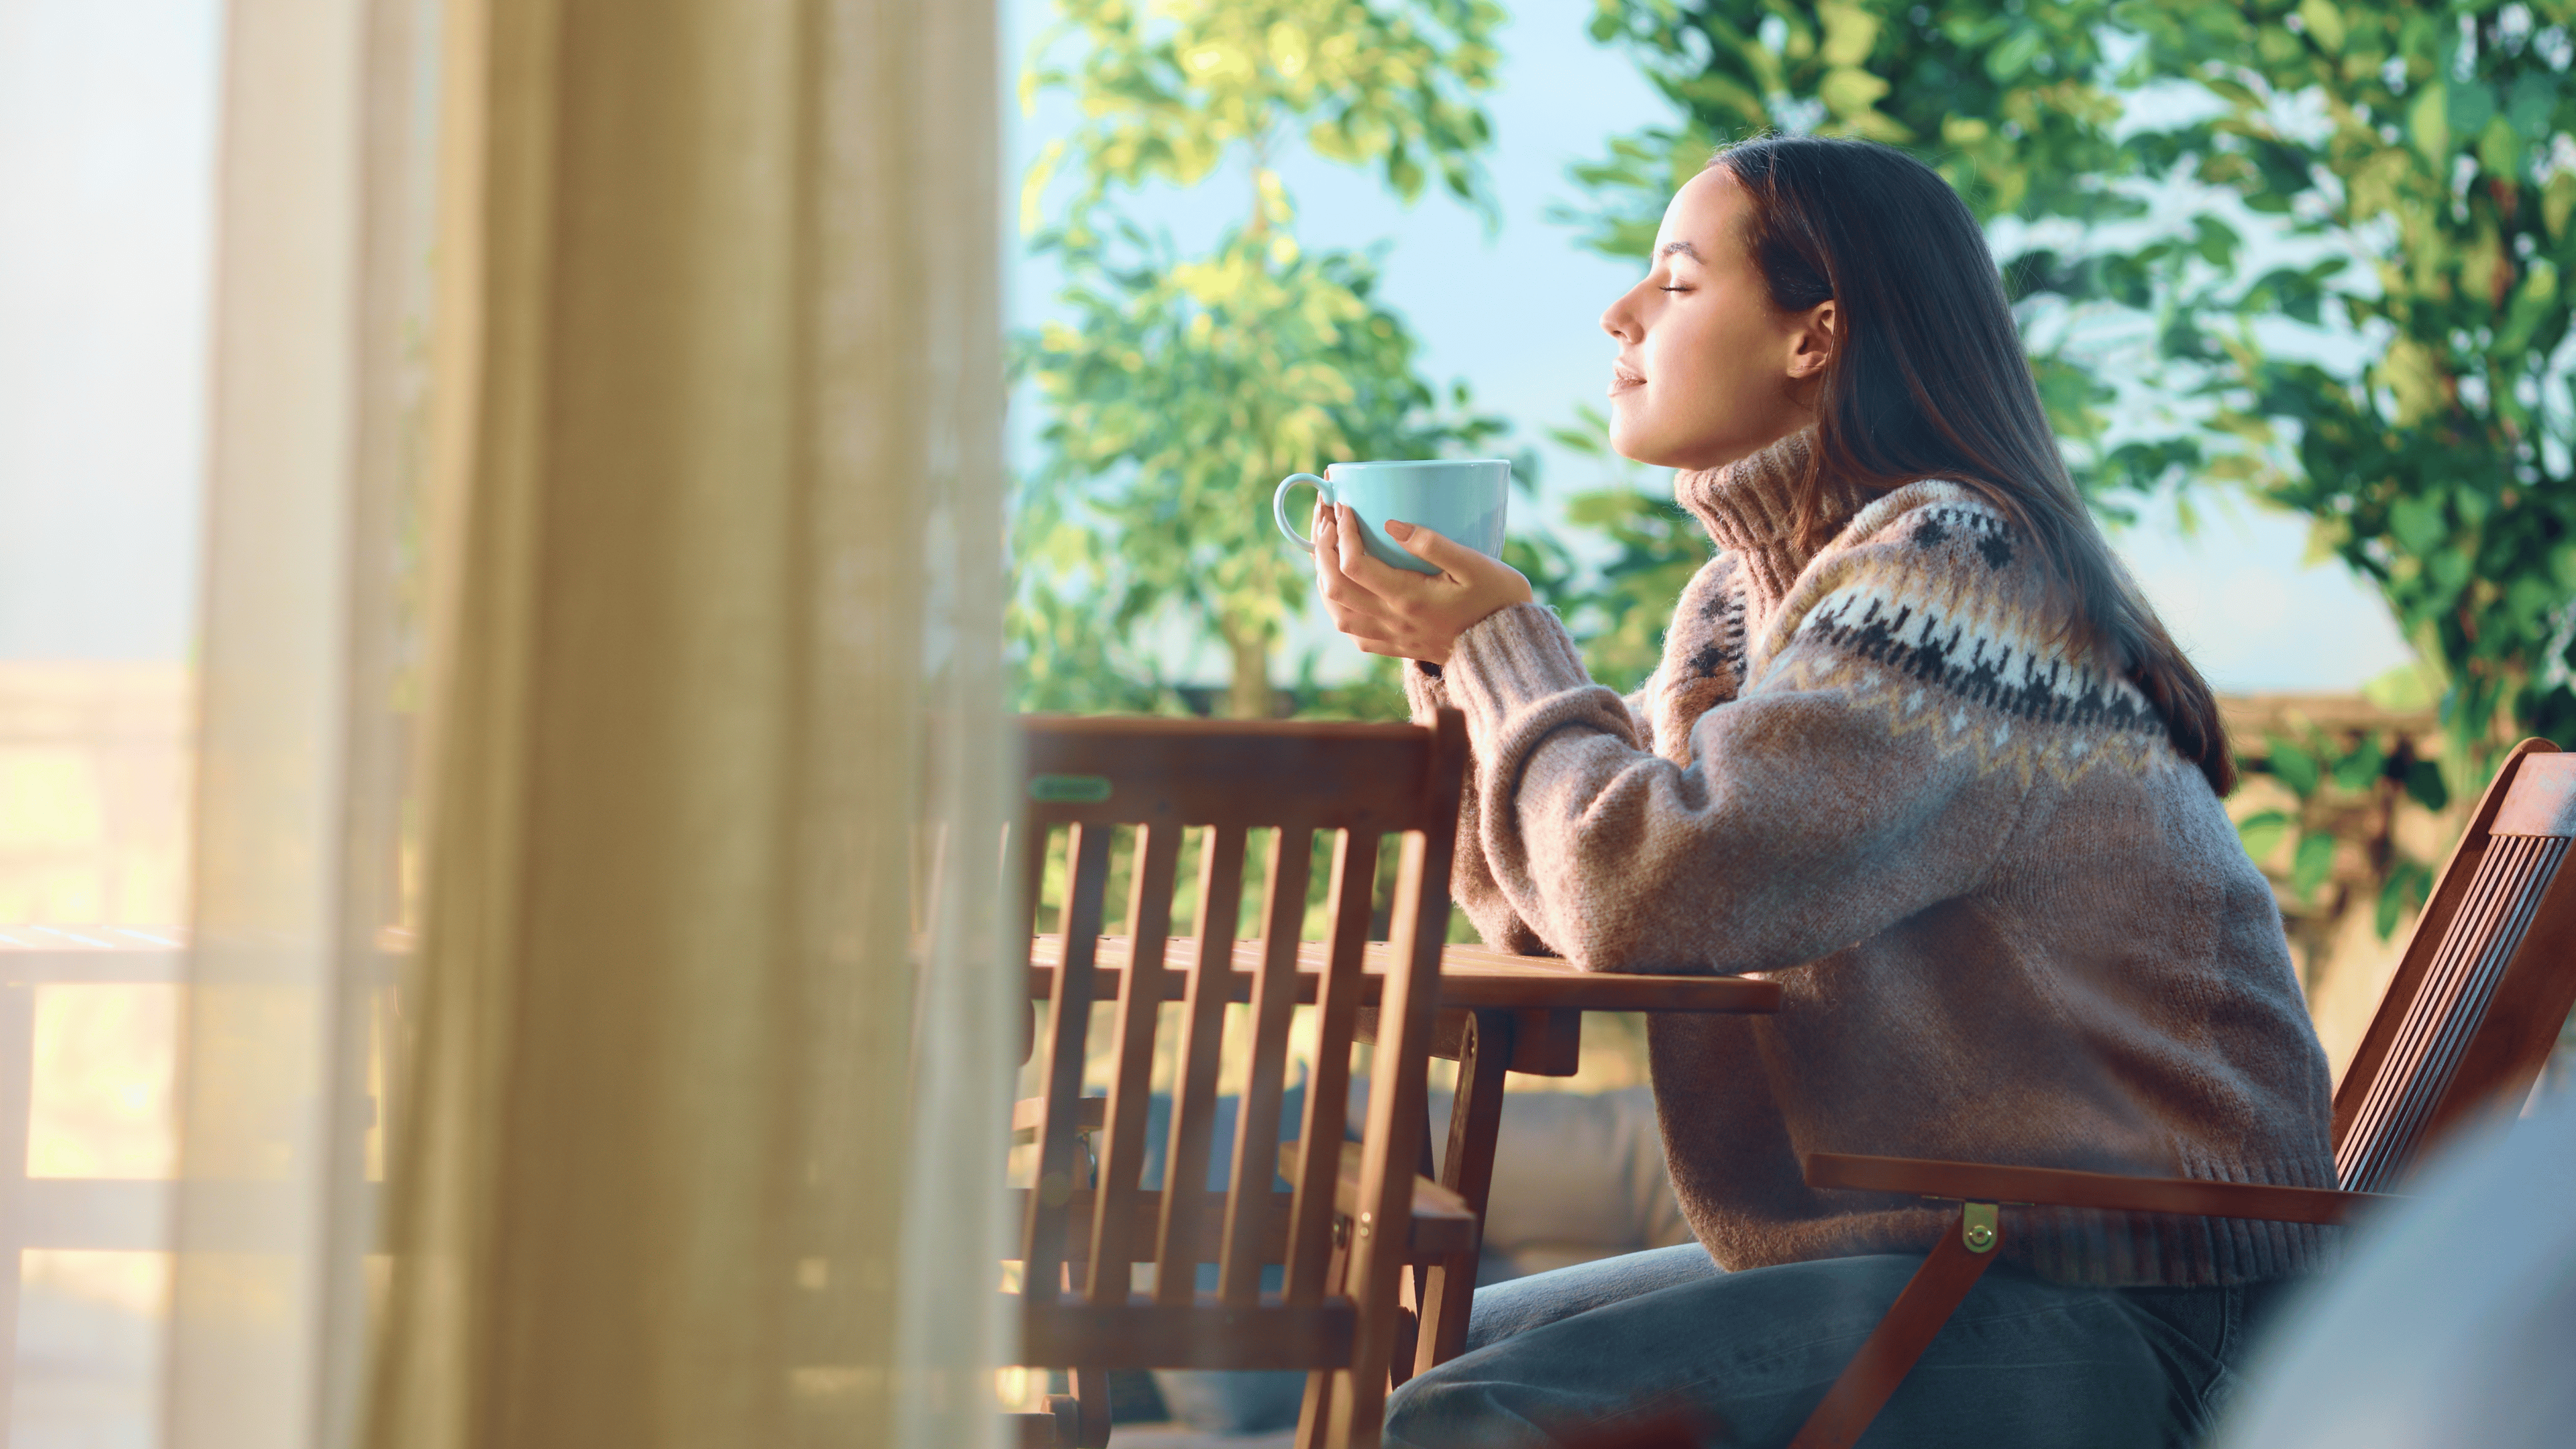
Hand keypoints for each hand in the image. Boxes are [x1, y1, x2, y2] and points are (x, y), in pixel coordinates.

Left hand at [1311, 501, 1533, 665]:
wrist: (1507, 649)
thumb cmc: (1498, 601)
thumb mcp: (1476, 565)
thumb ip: (1434, 543)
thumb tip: (1391, 523)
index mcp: (1409, 598)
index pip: (1354, 564)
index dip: (1341, 532)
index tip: (1346, 506)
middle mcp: (1392, 621)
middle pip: (1334, 587)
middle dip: (1321, 548)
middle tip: (1327, 518)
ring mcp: (1391, 636)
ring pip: (1336, 612)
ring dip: (1323, 576)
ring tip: (1327, 546)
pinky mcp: (1395, 646)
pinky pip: (1352, 629)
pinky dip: (1337, 605)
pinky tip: (1344, 584)